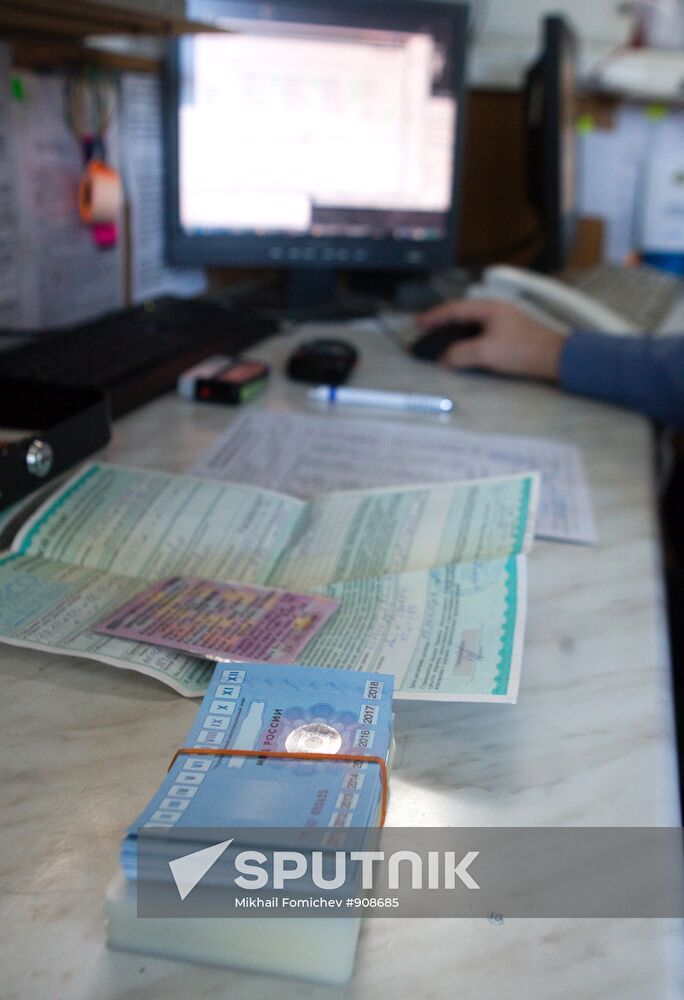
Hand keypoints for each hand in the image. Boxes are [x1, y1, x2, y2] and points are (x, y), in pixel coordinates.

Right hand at [417, 298, 564, 381]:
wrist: (555, 357)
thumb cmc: (524, 350)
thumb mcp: (486, 352)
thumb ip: (460, 354)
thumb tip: (444, 359)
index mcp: (488, 308)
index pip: (454, 309)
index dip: (434, 316)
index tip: (418, 323)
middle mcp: (495, 310)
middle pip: (461, 313)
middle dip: (442, 322)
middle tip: (426, 331)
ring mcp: (503, 321)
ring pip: (471, 324)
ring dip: (454, 332)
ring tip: (440, 341)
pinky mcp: (509, 334)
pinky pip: (480, 332)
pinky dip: (466, 339)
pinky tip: (463, 349)